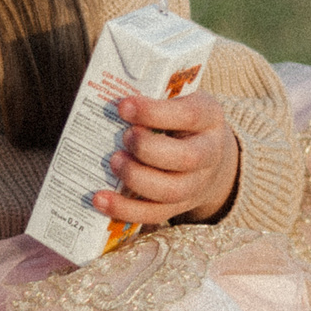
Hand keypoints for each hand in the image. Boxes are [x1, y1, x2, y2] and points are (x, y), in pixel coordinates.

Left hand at [93, 91, 241, 225]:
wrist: (208, 151)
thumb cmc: (181, 119)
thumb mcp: (178, 98)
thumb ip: (152, 96)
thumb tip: (106, 97)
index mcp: (209, 118)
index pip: (189, 115)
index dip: (155, 112)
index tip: (124, 106)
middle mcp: (209, 154)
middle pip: (186, 159)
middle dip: (148, 149)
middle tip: (123, 137)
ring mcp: (196, 184)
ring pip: (171, 191)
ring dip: (136, 178)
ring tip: (112, 162)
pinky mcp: (179, 206)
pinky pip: (154, 214)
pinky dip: (125, 209)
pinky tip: (100, 199)